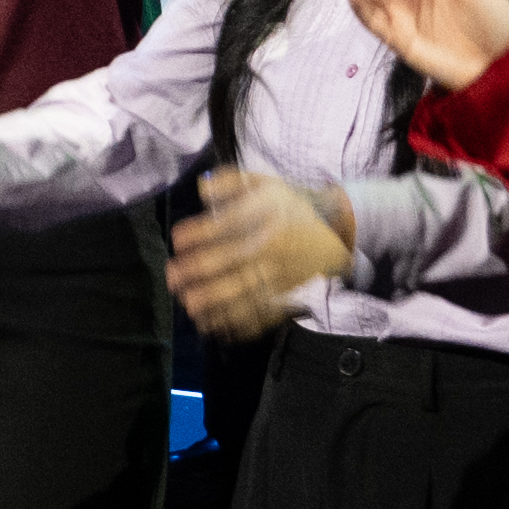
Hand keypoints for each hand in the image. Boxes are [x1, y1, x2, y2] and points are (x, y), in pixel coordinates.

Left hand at [165, 166, 350, 342]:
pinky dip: (238, 323)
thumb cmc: (290, 206)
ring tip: (189, 306)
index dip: (200, 234)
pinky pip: (261, 312)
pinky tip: (215, 326)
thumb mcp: (265, 183)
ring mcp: (280, 274)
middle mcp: (272, 247)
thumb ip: (231, 182)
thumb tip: (202, 189)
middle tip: (173, 278)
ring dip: (214, 302)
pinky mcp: (286, 294)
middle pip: (231, 262)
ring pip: (244, 291)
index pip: (228, 226)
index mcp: (266, 217)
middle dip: (198, 272)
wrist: (335, 231)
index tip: (178, 240)